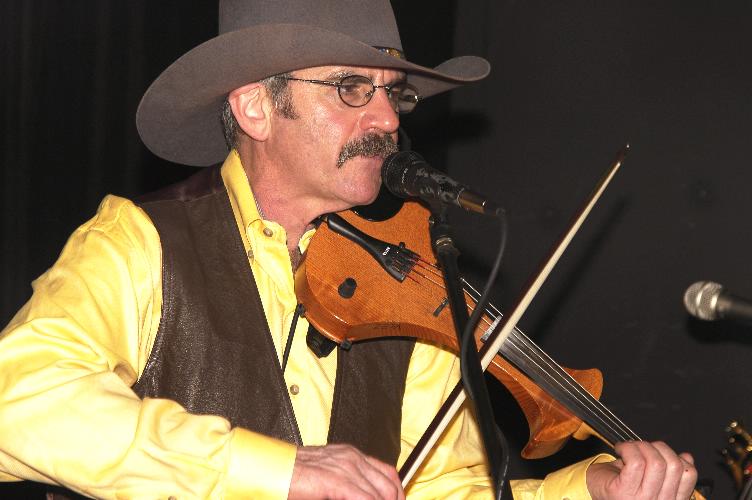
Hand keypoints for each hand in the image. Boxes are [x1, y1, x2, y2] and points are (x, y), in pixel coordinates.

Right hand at [288, 443, 404, 499]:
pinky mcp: (337, 480)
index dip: (397, 493)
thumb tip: (366, 495)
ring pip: (380, 494)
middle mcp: (351, 457)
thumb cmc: (293, 476)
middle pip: (389, 484)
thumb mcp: (329, 477)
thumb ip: (350, 486)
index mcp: (351, 455)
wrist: (272, 470)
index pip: (388, 473)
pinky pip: (366, 499)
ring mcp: (345, 467)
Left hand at [586, 441, 696, 499]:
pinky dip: (627, 448)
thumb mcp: (651, 478)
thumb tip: (686, 457)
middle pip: (674, 465)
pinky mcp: (624, 491)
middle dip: (657, 447)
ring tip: (629, 448)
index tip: (661, 452)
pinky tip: (620, 449)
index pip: (689, 474)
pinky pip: (635, 460)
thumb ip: (669, 470)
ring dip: (641, 446)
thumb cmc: (621, 483)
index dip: (678, 456)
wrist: (593, 490)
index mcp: (670, 499)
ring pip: (655, 461)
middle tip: (642, 447)